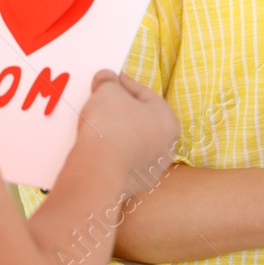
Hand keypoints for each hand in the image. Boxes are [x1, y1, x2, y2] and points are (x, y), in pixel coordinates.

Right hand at [77, 70, 179, 197]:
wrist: (100, 171)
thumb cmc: (111, 125)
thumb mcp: (108, 91)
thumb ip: (109, 82)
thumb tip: (106, 78)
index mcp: (168, 120)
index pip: (145, 94)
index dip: (124, 84)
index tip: (109, 80)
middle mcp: (166, 146)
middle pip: (140, 120)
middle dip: (121, 110)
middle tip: (102, 101)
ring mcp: (151, 170)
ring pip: (132, 144)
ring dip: (117, 134)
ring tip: (95, 125)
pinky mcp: (134, 186)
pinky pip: (122, 163)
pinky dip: (111, 154)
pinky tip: (96, 148)